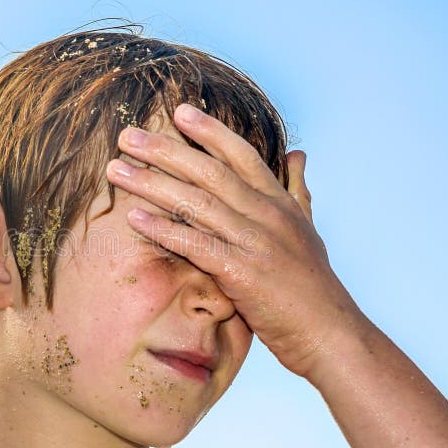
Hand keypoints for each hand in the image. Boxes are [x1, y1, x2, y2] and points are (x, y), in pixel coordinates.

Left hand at [105, 103, 361, 377]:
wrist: (331, 335)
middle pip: (209, 171)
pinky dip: (164, 229)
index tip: (178, 111)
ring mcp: (256, 242)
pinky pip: (195, 244)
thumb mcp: (309, 230)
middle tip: (126, 135)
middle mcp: (267, 215)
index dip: (210, 131)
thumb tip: (297, 153)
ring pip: (196, 202)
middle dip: (165, 150)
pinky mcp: (243, 274)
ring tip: (116, 170)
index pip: (241, 155)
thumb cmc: (314, 287)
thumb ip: (298, 190)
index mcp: (280, 203)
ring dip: (152, 183)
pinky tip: (133, 217)